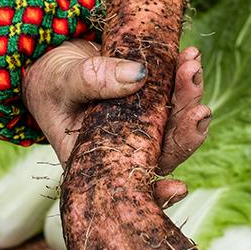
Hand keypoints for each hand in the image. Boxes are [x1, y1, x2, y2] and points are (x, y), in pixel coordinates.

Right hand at [22, 39, 209, 205]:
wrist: (56, 61)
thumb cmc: (51, 84)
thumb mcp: (63, 81)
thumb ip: (95, 79)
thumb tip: (138, 76)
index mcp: (99, 161)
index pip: (132, 184)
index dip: (158, 193)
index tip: (179, 188)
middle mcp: (128, 148)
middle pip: (167, 150)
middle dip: (187, 129)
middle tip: (199, 107)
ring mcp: (145, 125)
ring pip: (177, 122)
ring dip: (189, 96)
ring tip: (191, 65)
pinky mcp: (154, 101)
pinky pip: (176, 94)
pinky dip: (184, 77)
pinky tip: (190, 56)